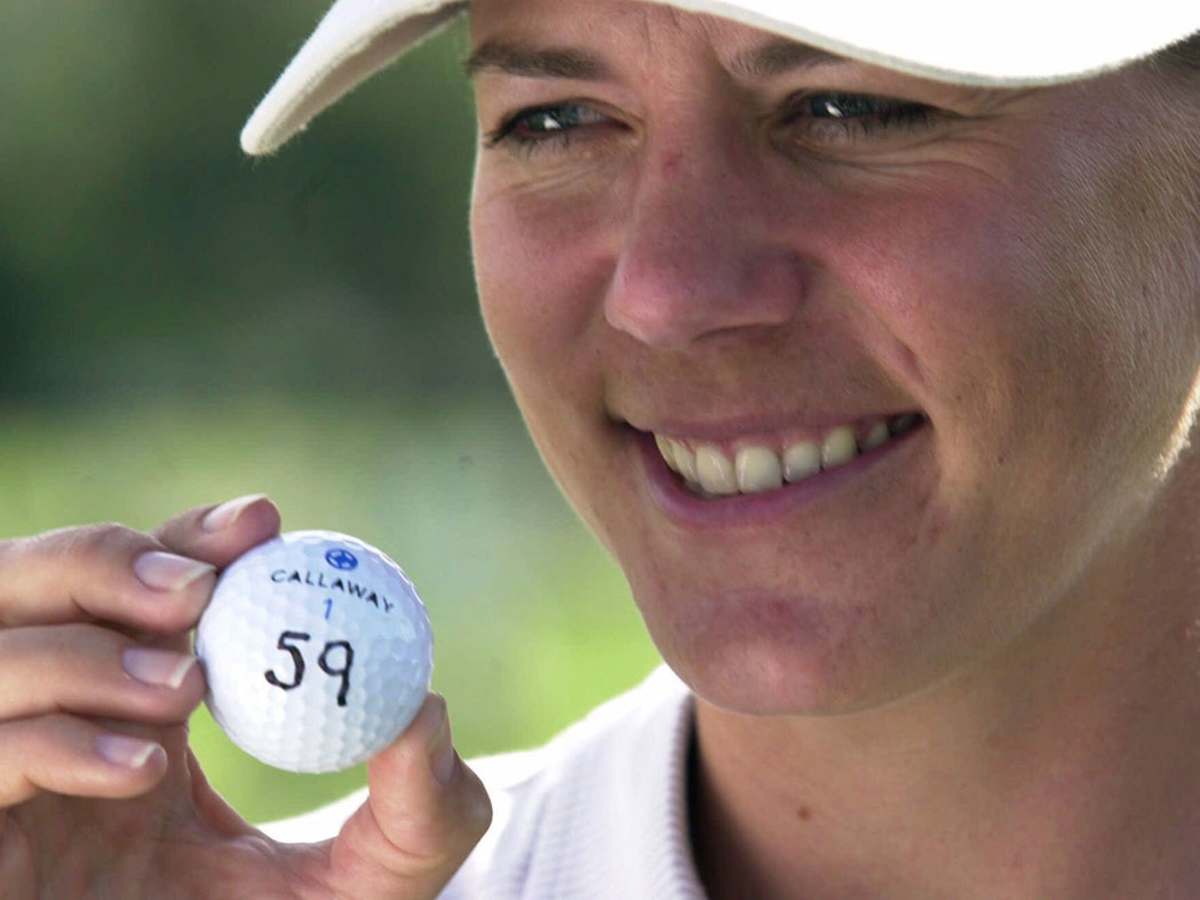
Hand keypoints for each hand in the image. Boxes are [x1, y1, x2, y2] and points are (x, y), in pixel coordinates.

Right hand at [0, 496, 490, 898]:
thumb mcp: (369, 882)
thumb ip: (423, 810)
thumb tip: (426, 711)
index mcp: (138, 710)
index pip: (139, 583)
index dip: (189, 538)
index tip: (262, 523)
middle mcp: (55, 725)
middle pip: (32, 585)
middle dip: (109, 561)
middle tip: (196, 591)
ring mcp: (6, 779)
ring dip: (82, 652)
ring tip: (182, 691)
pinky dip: (49, 741)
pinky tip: (143, 770)